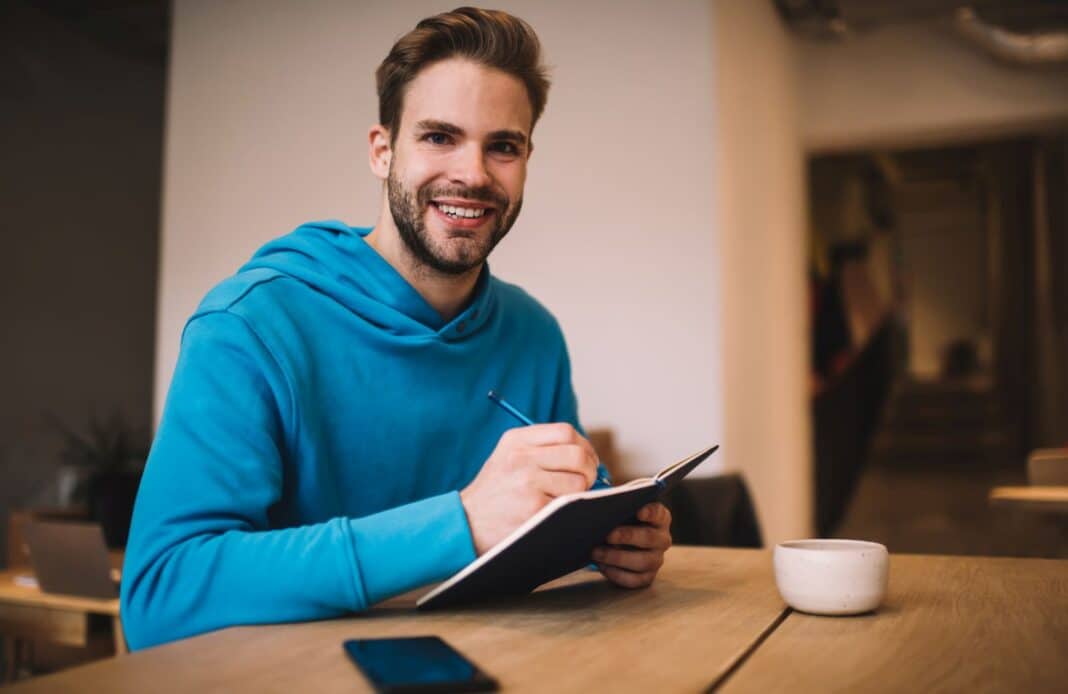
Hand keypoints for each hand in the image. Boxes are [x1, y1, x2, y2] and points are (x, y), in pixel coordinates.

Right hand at [461, 423, 598, 554]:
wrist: (466, 523)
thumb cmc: (494, 492)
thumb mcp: (507, 457)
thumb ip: (541, 448)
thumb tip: (586, 454)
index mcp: (516, 440)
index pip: (566, 432)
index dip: (584, 446)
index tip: (586, 459)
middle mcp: (521, 457)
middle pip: (577, 455)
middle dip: (589, 470)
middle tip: (585, 482)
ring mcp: (527, 483)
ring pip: (578, 482)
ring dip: (579, 494)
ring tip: (564, 499)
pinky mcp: (534, 508)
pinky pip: (569, 505)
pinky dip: (568, 510)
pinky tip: (555, 513)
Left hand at [593, 502, 671, 587]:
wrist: (615, 537)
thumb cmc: (616, 517)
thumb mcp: (617, 506)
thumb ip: (612, 502)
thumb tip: (592, 500)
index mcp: (659, 517)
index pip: (659, 513)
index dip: (650, 512)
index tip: (638, 511)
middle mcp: (662, 539)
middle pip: (650, 538)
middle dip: (628, 536)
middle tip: (607, 534)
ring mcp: (656, 559)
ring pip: (643, 561)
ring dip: (618, 557)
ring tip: (596, 552)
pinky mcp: (647, 577)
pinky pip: (635, 579)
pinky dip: (618, 574)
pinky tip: (602, 567)